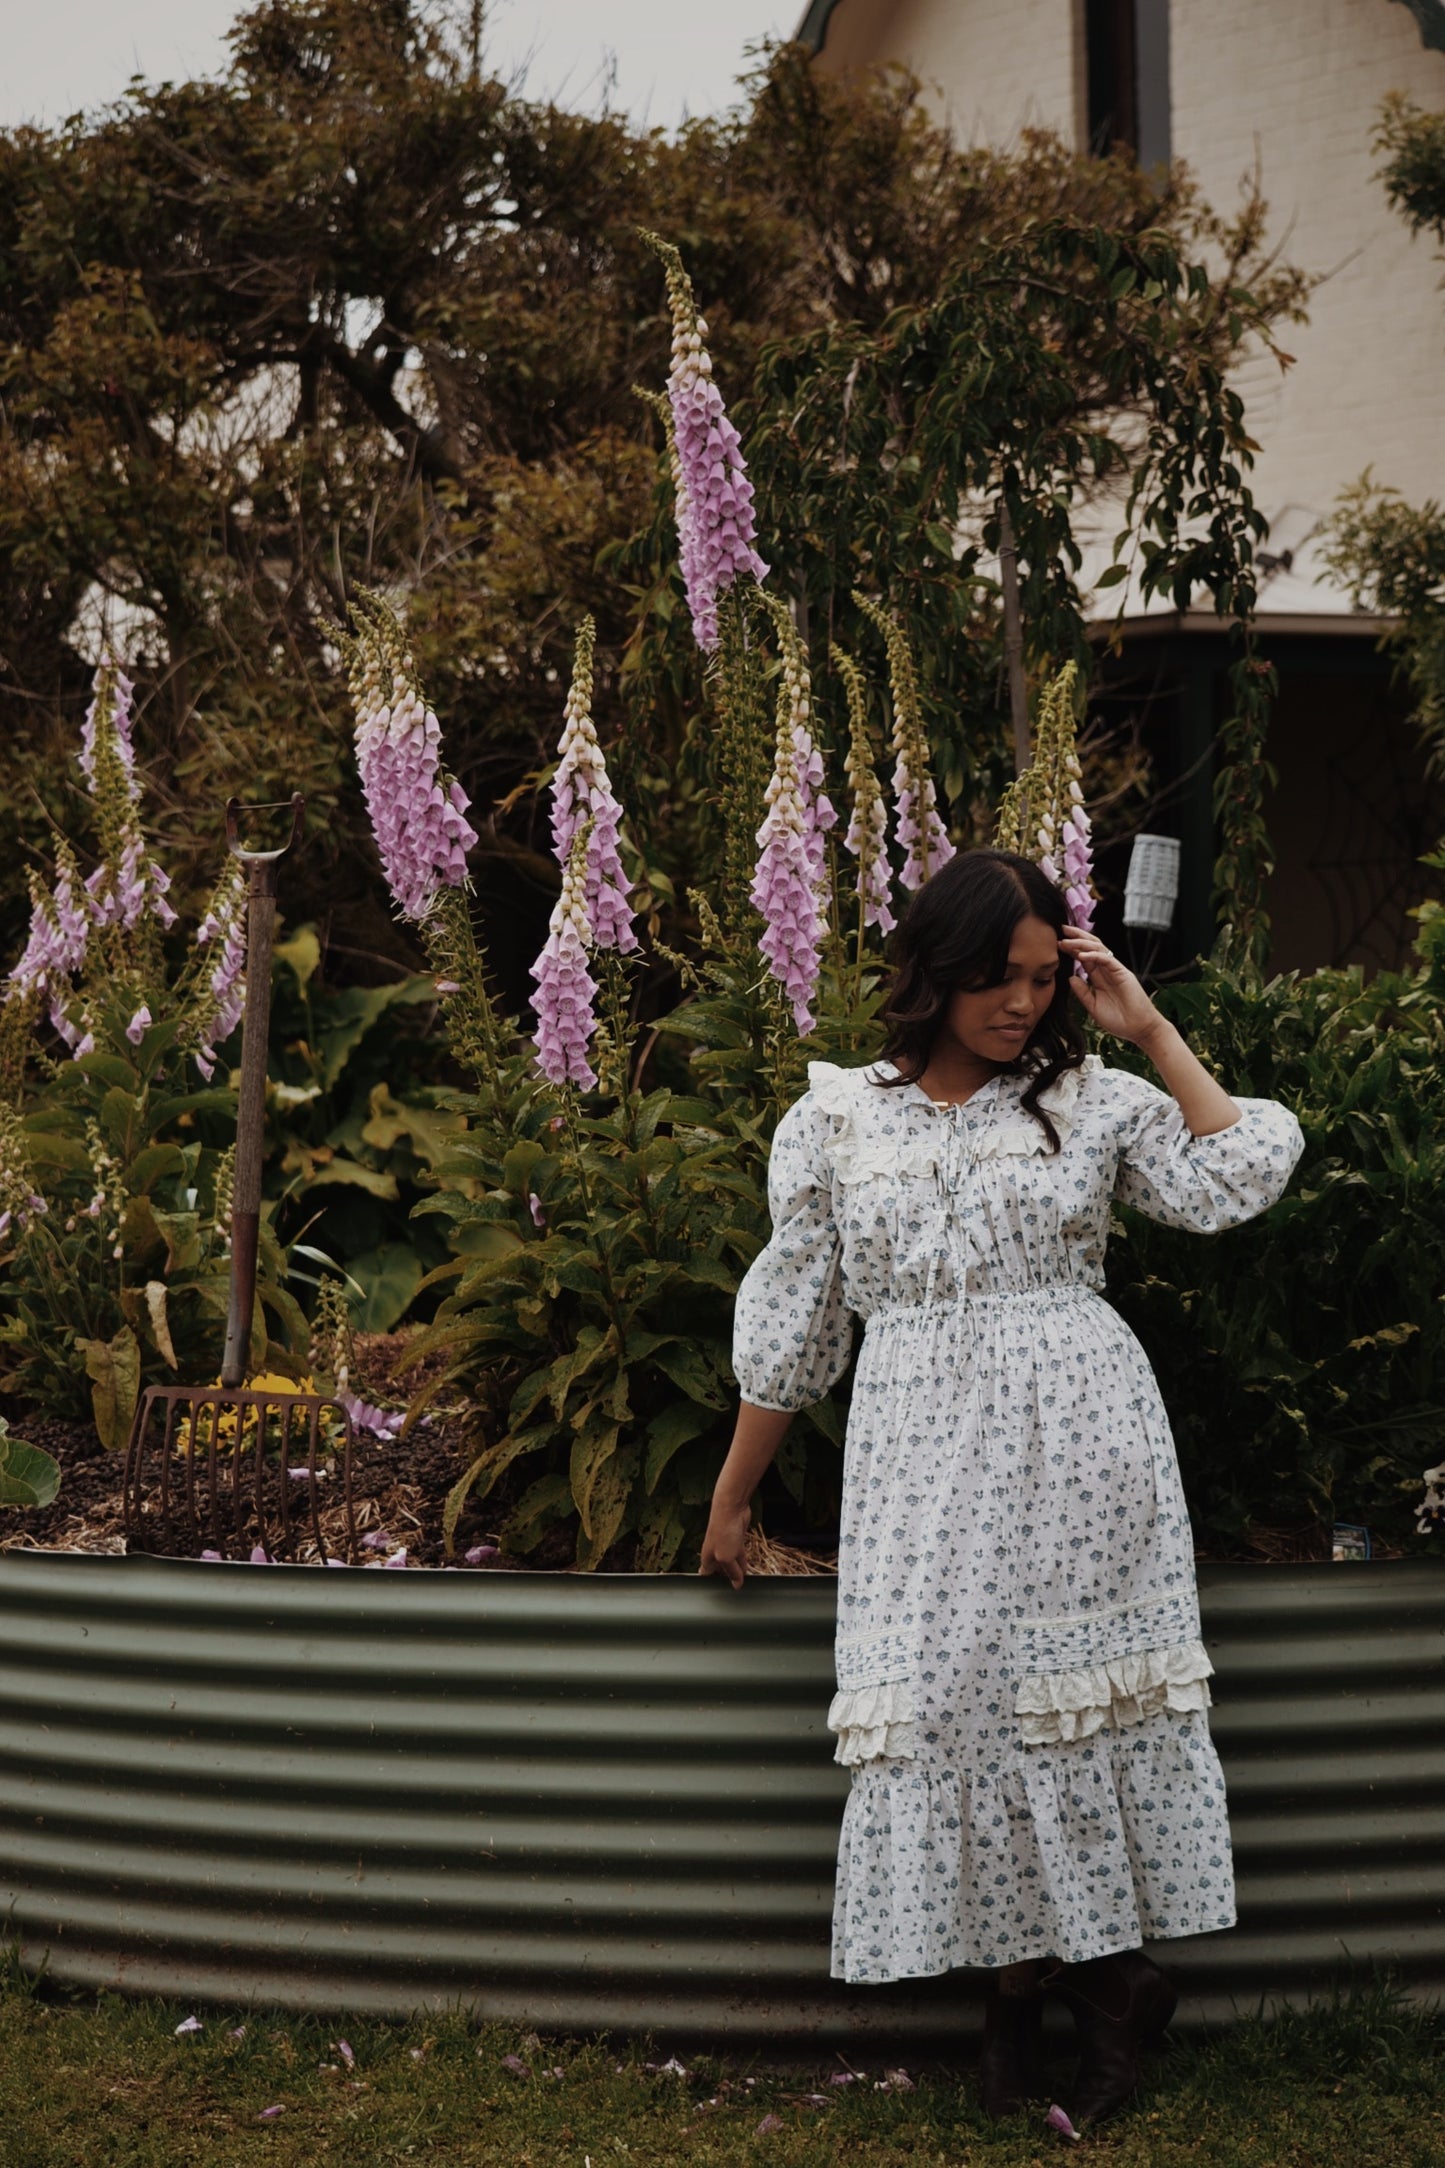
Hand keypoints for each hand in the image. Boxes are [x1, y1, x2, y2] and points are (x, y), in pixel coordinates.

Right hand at [699, 1497, 750, 1589]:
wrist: (731, 1509)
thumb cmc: (723, 1531)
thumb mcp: (727, 1558)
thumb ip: (733, 1572)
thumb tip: (737, 1585)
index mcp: (707, 1559)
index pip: (706, 1575)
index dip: (711, 1584)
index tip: (717, 1594)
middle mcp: (715, 1553)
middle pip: (720, 1571)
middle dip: (726, 1579)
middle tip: (734, 1592)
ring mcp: (726, 1546)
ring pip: (731, 1563)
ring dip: (738, 1571)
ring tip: (744, 1584)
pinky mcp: (736, 1540)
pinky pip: (740, 1555)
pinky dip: (744, 1562)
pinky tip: (748, 1569)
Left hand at [1060, 929, 1166, 1046]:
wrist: (1139, 1029)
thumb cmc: (1119, 1020)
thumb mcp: (1093, 1006)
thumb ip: (1082, 992)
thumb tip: (1070, 978)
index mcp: (1099, 977)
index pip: (1084, 957)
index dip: (1072, 949)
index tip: (1058, 943)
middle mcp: (1107, 970)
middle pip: (1091, 947)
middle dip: (1077, 937)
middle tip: (1061, 929)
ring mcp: (1115, 970)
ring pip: (1098, 949)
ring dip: (1082, 943)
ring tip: (1067, 940)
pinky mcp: (1123, 973)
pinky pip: (1107, 960)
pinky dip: (1094, 955)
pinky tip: (1081, 955)